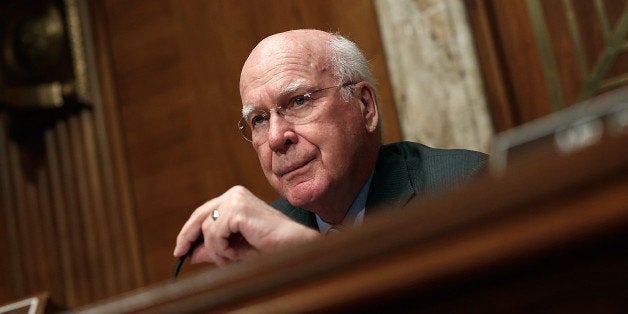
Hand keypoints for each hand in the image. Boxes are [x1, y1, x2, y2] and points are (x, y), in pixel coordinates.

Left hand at [173, 185, 320, 265]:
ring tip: (232, 258)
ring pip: (207, 229)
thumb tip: (190, 253)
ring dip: (216, 250)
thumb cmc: (269, 245)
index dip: (190, 230)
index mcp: (236, 198)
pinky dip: (222, 249)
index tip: (181, 248)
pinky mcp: (237, 211)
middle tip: (180, 254)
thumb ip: (214, 247)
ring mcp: (235, 200)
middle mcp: (234, 194)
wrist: (292, 246)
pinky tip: (236, 253)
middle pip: (200, 215)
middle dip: (188, 237)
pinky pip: (215, 235)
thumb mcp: (235, 247)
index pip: (205, 212)